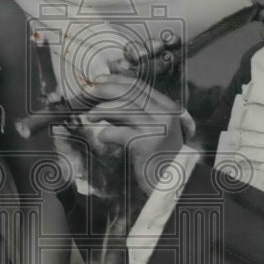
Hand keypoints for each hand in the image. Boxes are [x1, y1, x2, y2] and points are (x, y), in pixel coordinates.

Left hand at [82, 75, 187, 195]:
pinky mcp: (147, 144)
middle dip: (107, 90)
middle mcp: (165, 115)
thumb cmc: (159, 156)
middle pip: (131, 93)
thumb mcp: (153, 129)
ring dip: (102, 110)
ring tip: (89, 116)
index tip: (101, 81)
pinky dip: (107, 133)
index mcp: (168, 107)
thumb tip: (108, 101)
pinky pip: (120, 133)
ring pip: (124, 109)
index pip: (140, 86)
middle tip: (90, 92)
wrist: (173, 182)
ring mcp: (157, 128)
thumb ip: (136, 114)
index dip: (118, 81)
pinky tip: (102, 136)